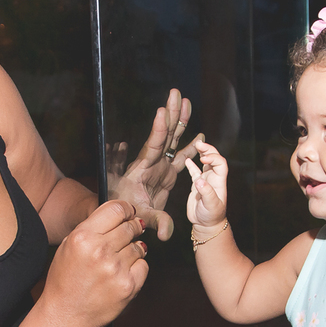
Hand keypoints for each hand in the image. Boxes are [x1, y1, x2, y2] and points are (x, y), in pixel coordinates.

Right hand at [41, 201, 148, 326]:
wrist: (65, 315)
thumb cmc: (65, 280)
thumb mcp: (68, 246)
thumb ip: (92, 228)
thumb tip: (121, 213)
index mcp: (82, 237)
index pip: (117, 209)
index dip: (127, 209)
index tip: (129, 212)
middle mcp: (100, 251)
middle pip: (130, 226)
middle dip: (132, 228)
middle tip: (129, 234)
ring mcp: (116, 269)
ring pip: (138, 246)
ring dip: (133, 250)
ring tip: (117, 260)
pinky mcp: (128, 286)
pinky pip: (143, 265)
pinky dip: (137, 267)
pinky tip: (122, 273)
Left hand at [107, 88, 203, 240]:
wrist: (125, 219)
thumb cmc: (128, 213)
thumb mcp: (142, 217)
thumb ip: (156, 221)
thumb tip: (166, 233)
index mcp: (143, 169)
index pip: (152, 145)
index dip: (158, 129)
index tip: (161, 111)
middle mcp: (152, 163)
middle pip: (164, 134)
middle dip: (171, 113)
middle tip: (176, 93)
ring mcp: (160, 166)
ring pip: (172, 139)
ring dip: (179, 121)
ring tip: (186, 101)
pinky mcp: (166, 174)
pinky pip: (180, 156)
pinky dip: (190, 146)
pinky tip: (200, 134)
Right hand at [185, 141, 228, 228]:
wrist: (206, 225)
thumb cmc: (211, 216)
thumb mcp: (211, 205)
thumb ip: (207, 193)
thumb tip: (199, 181)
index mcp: (219, 181)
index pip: (220, 163)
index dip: (213, 158)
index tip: (203, 158)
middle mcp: (213, 179)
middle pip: (214, 159)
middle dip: (208, 150)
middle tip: (200, 144)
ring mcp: (205, 181)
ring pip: (205, 163)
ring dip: (202, 153)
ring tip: (196, 145)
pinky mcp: (197, 185)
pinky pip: (194, 172)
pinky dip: (191, 165)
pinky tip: (186, 160)